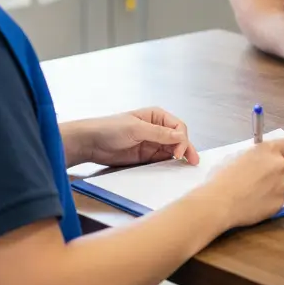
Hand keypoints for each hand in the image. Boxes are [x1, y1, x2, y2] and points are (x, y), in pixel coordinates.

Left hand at [83, 108, 198, 167]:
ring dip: (179, 157)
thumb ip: (159, 134)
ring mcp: (151, 143)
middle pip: (177, 139)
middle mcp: (157, 128)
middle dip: (186, 148)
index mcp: (156, 116)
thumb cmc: (110, 128)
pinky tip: (173, 169)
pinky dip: (168, 164)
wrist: (90, 143)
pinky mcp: (145, 156)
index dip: (182, 139)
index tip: (178, 152)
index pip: (177, 127)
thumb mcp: (136, 129)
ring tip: (186, 166)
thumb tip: (181, 137)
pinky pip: (161, 160)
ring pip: (171, 150)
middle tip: (193, 161)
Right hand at [202, 136, 283, 228]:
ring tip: (257, 192)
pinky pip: (279, 199)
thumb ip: (256, 155)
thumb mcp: (238, 156)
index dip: (283, 151)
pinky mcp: (280, 203)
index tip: (276, 156)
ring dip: (275, 186)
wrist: (220, 202)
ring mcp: (282, 185)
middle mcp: (279, 165)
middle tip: (266, 176)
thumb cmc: (223, 176)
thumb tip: (260, 159)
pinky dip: (271, 200)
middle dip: (281, 169)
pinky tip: (256, 203)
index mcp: (268, 150)